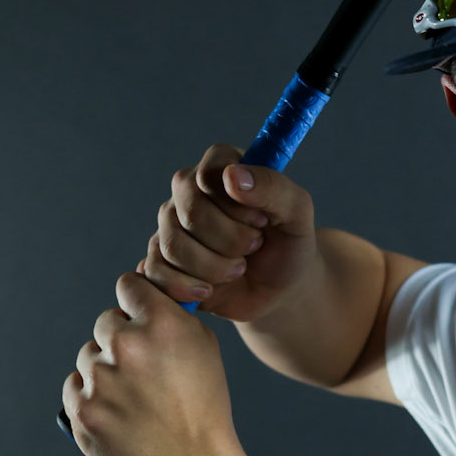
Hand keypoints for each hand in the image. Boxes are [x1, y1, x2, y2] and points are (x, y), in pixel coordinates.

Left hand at [62, 270, 238, 455]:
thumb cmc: (202, 403)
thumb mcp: (203, 347)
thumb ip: (172, 315)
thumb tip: (143, 296)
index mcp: (161, 323)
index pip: (128, 286)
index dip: (135, 301)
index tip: (138, 316)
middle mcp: (127, 345)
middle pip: (105, 322)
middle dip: (121, 339)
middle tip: (142, 369)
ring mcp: (100, 379)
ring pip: (88, 356)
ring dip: (105, 369)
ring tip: (133, 396)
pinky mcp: (81, 409)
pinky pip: (74, 386)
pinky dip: (91, 395)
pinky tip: (117, 410)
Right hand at [142, 145, 318, 322]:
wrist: (279, 290)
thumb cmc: (289, 243)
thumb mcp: (298, 212)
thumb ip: (272, 187)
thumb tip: (232, 175)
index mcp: (221, 166)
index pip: (209, 173)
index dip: (237, 205)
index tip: (261, 220)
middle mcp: (188, 190)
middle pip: (190, 211)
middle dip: (232, 240)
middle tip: (255, 246)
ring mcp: (170, 224)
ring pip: (173, 244)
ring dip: (215, 267)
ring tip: (239, 268)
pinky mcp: (159, 259)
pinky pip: (157, 272)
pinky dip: (189, 287)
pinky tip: (211, 289)